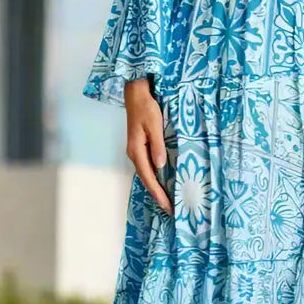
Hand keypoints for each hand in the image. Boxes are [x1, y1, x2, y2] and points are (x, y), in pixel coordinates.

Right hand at [124, 78, 173, 214]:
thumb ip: (157, 145)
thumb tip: (160, 165)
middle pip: (146, 179)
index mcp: (136, 150)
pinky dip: (154, 177)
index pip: (148, 177)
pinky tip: (161, 181)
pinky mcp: (139, 147)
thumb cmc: (146, 108)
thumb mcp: (155, 125)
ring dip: (155, 187)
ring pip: (146, 174)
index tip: (167, 205)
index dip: (158, 192)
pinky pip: (146, 166)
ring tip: (167, 200)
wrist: (136, 95)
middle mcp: (134, 153)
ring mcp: (135, 150)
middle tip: (170, 209)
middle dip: (157, 194)